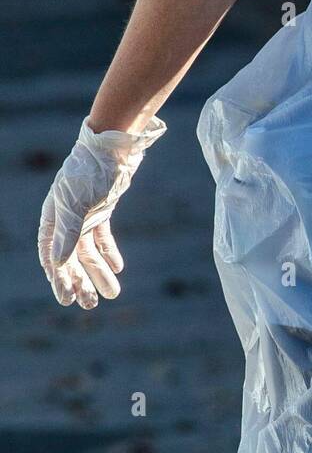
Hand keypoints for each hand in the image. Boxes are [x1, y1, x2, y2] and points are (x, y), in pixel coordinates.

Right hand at [38, 116, 165, 308]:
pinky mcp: (102, 209)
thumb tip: (58, 264)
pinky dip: (110, 252)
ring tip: (111, 294)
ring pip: (90, 250)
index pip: (52, 256)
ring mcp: (85, 214)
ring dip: (99, 271)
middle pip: (72, 257)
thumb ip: (68, 234)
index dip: (59, 278)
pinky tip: (118, 267)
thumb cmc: (90, 172)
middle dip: (81, 281)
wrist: (113, 147)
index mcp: (53, 218)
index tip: (68, 300)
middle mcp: (66, 219)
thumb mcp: (77, 205)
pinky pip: (103, 237)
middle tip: (91, 305)